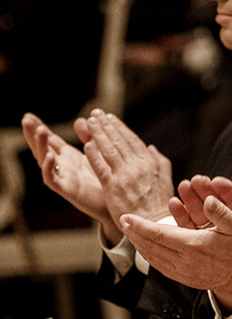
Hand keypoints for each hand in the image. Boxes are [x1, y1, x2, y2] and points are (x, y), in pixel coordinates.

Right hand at [21, 113, 112, 230]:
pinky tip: (50, 157)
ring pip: (44, 161)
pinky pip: (53, 180)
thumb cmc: (108, 179)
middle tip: (26, 119)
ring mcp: (64, 178)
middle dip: (33, 134)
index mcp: (69, 157)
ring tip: (41, 130)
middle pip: (43, 148)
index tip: (28, 115)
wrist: (118, 203)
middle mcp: (63, 166)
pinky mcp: (68, 190)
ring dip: (41, 146)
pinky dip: (49, 168)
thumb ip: (90, 137)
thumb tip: (81, 120)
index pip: (50, 140)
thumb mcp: (98, 154)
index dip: (39, 128)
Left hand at [83, 110, 173, 233]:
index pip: (132, 140)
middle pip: (119, 141)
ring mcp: (126, 177)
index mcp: (151, 163)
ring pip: (109, 150)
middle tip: (96, 114)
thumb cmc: (161, 204)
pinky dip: (94, 155)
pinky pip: (101, 168)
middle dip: (106, 126)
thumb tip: (151, 148)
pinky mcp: (114, 188)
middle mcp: (138, 167)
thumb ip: (159, 161)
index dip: (119, 127)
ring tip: (89, 123)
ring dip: (98, 135)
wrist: (156, 224)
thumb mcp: (166, 179)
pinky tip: (87, 145)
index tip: (109, 118)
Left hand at [121, 194, 231, 310]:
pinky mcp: (186, 278)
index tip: (127, 217)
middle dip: (134, 233)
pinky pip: (161, 267)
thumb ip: (221, 211)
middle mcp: (185, 260)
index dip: (140, 225)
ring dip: (139, 245)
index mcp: (194, 245)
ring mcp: (184, 272)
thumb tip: (209, 200)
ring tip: (130, 234)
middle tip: (123, 221)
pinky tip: (146, 250)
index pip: (158, 234)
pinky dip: (150, 257)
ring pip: (153, 258)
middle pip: (150, 246)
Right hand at [170, 176, 231, 248]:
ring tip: (183, 187)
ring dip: (191, 199)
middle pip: (215, 203)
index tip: (217, 181)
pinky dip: (182, 214)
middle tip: (196, 180)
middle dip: (205, 190)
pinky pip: (189, 225)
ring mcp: (213, 230)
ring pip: (201, 212)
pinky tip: (174, 204)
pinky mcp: (200, 239)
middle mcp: (228, 224)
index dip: (227, 191)